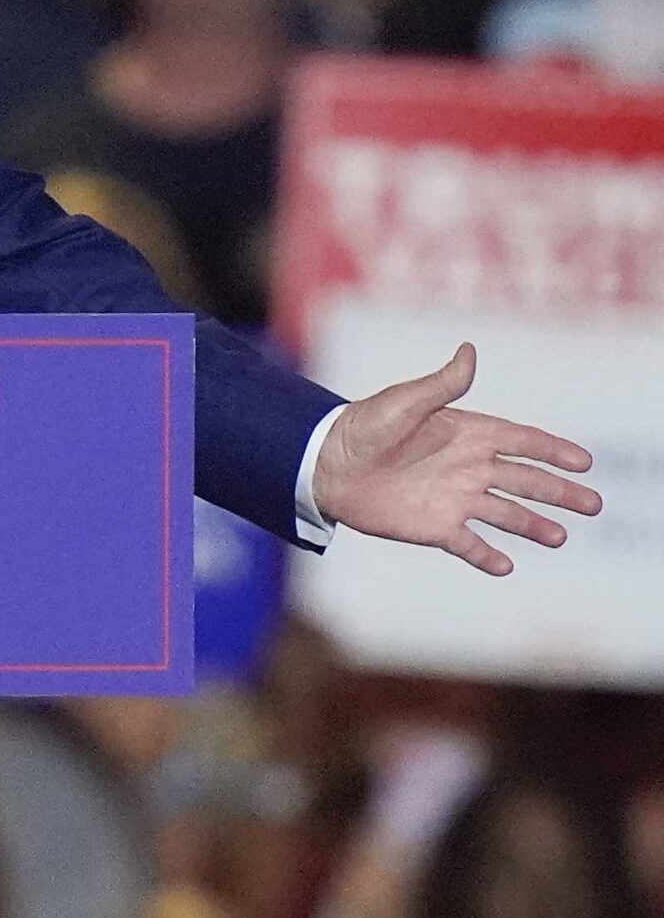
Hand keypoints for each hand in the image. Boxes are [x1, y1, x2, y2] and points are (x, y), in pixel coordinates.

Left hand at [314, 344, 599, 575]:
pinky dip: (486, 555)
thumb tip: (468, 350)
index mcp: (467, 433)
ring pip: (506, 514)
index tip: (584, 461)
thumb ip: (441, 385)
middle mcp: (467, 466)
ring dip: (533, 526)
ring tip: (560, 537)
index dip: (553, 450)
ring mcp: (453, 498)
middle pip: (525, 480)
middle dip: (560, 491)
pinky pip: (467, 544)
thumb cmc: (362, 425)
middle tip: (593, 504)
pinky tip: (505, 567)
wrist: (324, 464)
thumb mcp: (403, 402)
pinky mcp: (433, 526)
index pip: (521, 441)